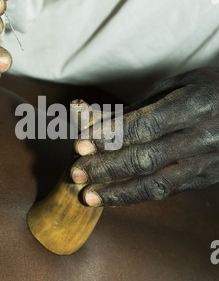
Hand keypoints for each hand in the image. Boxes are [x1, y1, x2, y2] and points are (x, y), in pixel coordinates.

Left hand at [71, 68, 218, 205]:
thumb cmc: (208, 89)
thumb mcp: (177, 84)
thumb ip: (138, 106)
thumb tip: (94, 121)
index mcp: (196, 105)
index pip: (145, 125)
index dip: (110, 137)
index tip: (81, 145)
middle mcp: (204, 136)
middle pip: (147, 157)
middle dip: (106, 167)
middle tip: (76, 172)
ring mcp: (208, 162)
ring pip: (158, 183)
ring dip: (119, 192)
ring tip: (88, 196)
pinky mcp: (207, 178)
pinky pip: (168, 191)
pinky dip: (137, 195)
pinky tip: (113, 196)